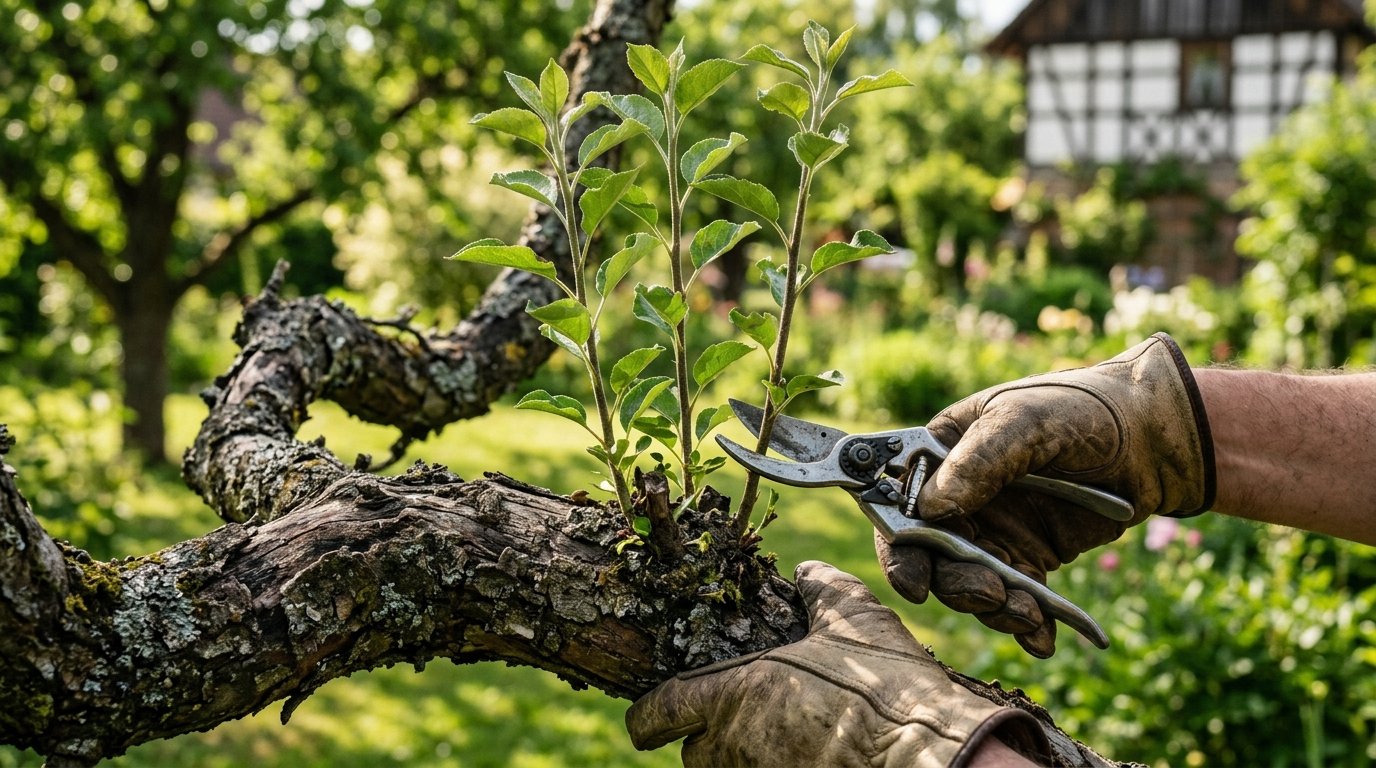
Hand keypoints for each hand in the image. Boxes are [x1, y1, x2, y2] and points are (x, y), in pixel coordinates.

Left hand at [625, 561, 1047, 767]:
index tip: (646, 720)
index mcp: (736, 693)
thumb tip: (808, 569)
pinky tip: (797, 755)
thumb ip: (822, 588)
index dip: (647, 716)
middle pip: (692, 753)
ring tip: (767, 740)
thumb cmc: (888, 687)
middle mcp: (738, 744)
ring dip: (734, 758)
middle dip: (705, 738)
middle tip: (730, 720)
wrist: (929, 754)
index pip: (659, 711)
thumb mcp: (854, 619)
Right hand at [877, 334, 1214, 656]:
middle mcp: (957, 499)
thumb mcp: (1025, 422)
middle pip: (932, 557)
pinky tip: (1044, 639)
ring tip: (1028, 615)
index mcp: (939, 456)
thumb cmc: (1079, 409)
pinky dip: (1028, 625)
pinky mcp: (1030, 559)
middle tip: (990, 594)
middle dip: (955, 584)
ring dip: (994, 608)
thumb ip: (979, 460)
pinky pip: (1018, 599)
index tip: (914, 582)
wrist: (1153, 437)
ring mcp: (993, 532)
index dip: (898, 547)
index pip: (898, 505)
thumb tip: (931, 506)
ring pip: (972, 584)